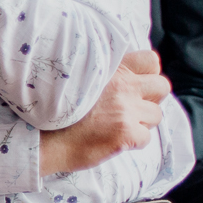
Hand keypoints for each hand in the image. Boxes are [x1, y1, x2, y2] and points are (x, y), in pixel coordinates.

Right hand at [40, 51, 168, 175]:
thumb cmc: (55, 111)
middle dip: (151, 98)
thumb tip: (125, 77)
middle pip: (161, 87)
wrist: (40, 138)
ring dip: (141, 122)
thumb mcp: (78, 79)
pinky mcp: (126, 133)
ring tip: (118, 126)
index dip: (148, 74)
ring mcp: (126, 110)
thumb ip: (104, 75)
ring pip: (156, 115)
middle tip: (132, 108)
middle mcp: (122, 85)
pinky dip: (133, 142)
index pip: (151, 60)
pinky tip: (113, 140)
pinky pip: (146, 138)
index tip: (136, 85)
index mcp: (111, 69)